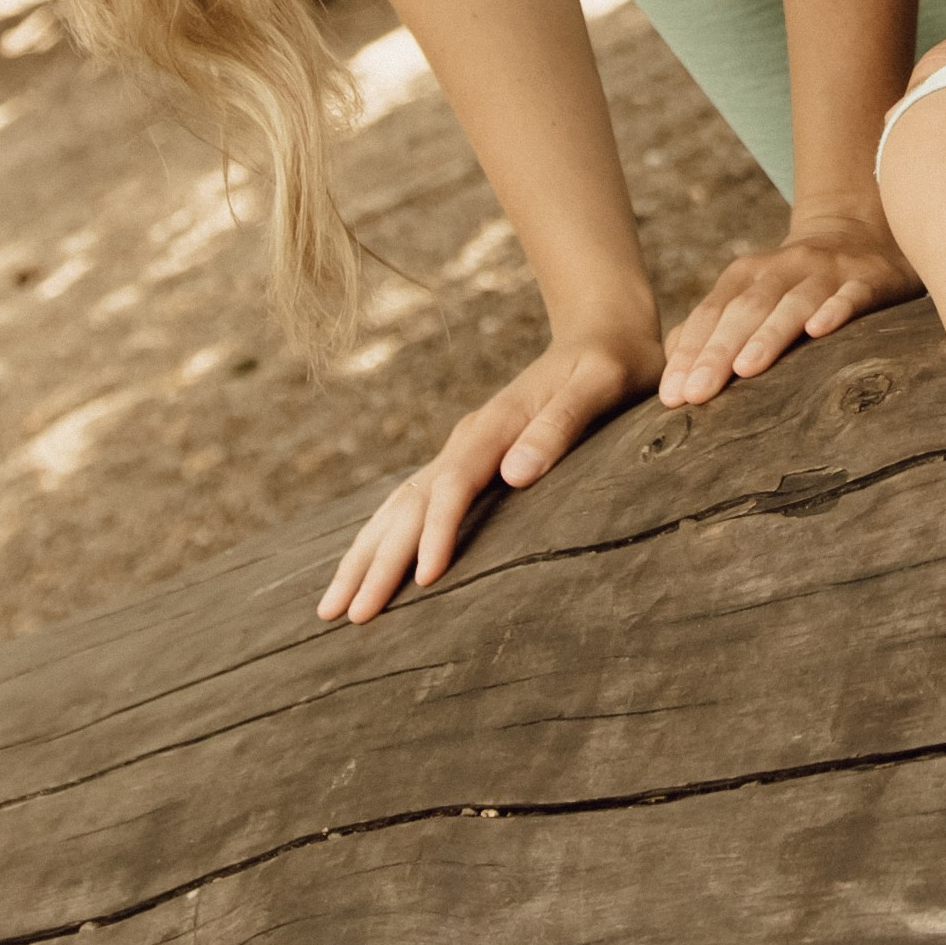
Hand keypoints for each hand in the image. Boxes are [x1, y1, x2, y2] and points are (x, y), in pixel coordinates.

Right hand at [318, 316, 661, 624]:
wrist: (601, 328)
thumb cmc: (614, 361)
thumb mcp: (601, 384)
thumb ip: (561, 425)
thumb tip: (515, 474)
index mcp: (497, 422)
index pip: (455, 484)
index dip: (437, 531)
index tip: (425, 579)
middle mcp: (468, 437)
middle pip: (410, 502)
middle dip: (377, 560)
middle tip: (347, 616)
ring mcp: (462, 448)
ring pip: (398, 505)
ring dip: (365, 554)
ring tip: (331, 608)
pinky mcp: (466, 459)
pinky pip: (411, 503)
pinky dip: (382, 537)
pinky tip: (365, 565)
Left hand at [658, 197, 919, 403]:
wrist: (860, 235)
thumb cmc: (794, 286)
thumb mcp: (750, 296)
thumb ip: (712, 329)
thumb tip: (675, 375)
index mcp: (747, 275)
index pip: (711, 314)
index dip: (690, 353)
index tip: (672, 396)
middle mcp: (782, 269)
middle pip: (746, 309)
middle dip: (719, 351)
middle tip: (697, 394)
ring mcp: (826, 272)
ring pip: (795, 302)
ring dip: (769, 334)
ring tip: (746, 368)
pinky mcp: (867, 279)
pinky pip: (851, 294)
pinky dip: (835, 310)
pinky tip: (820, 329)